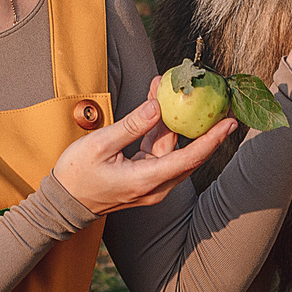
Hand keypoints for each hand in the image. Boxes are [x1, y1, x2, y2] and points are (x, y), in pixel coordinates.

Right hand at [51, 81, 237, 214]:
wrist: (62, 203)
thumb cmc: (77, 175)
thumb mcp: (101, 145)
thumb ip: (131, 125)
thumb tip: (157, 106)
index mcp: (147, 180)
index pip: (189, 158)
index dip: (212, 139)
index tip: (230, 122)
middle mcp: (155, 186)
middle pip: (188, 155)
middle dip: (203, 129)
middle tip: (219, 105)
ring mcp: (150, 184)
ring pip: (171, 150)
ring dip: (172, 122)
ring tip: (167, 88)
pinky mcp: (143, 178)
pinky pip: (158, 152)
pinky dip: (157, 130)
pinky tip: (154, 105)